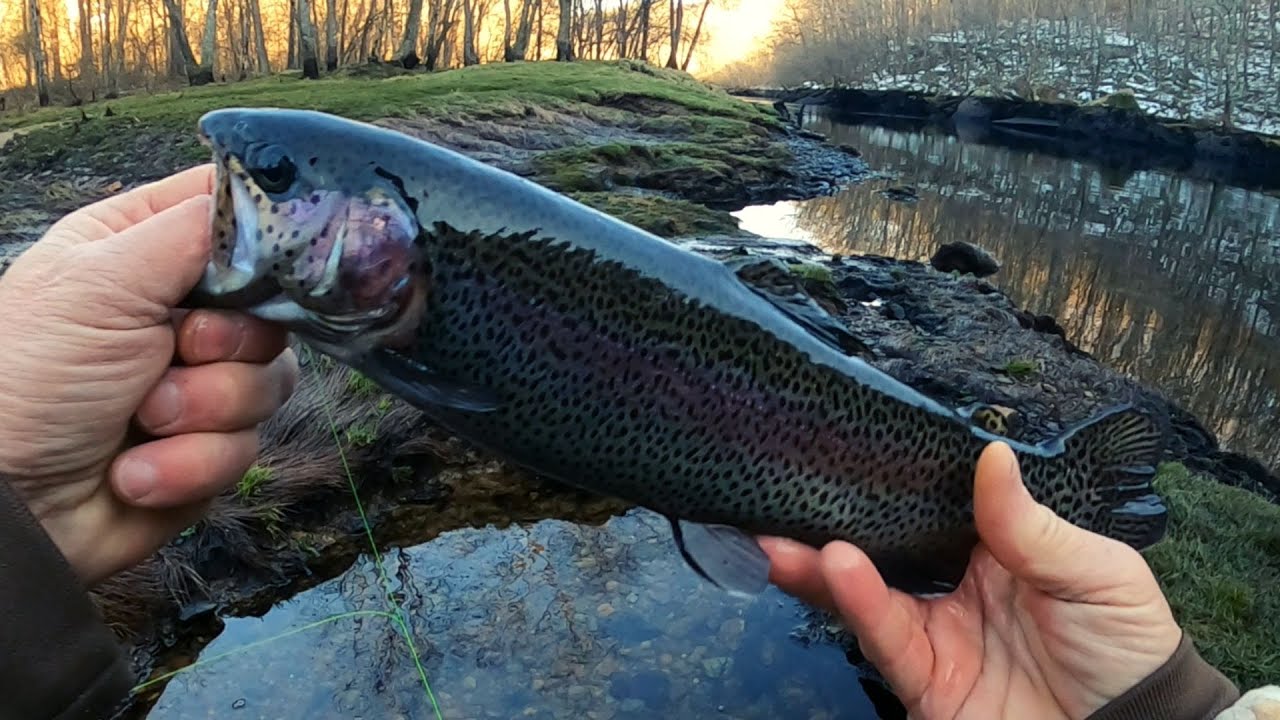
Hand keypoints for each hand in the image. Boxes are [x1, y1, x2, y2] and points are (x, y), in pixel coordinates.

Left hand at [0, 165, 297, 585]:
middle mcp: (180, 310)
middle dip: (230, 344)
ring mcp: (200, 381)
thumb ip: (195, 228)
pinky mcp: (209, 446)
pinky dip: (190, 461)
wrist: (10, 505)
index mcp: (146, 247)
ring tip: (142, 421)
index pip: (236, 216)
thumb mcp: (104, 279)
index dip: (267, 236)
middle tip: (178, 350)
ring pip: (271, 381)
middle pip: (273, 307)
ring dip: (205, 410)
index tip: (274, 260)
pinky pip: (247, 446)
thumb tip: (280, 203)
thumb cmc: (30, 377)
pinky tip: (135, 470)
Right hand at [760, 442, 1182, 718]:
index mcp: (993, 549)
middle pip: (882, 548)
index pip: (928, 507)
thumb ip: (1031, 525)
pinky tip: (836, 570)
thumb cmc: (1128, 648)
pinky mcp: (924, 681)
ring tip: (784, 540)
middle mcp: (953, 587)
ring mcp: (935, 634)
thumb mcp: (1097, 573)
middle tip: (786, 491)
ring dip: (820, 566)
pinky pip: (884, 639)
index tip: (846, 449)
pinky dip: (858, 604)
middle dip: (831, 522)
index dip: (889, 481)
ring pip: (866, 593)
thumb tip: (990, 456)